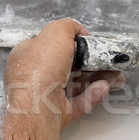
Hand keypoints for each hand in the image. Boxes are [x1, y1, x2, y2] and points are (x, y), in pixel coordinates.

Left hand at [4, 18, 124, 130]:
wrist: (37, 107)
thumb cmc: (40, 69)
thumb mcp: (55, 33)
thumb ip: (68, 27)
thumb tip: (77, 30)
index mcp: (26, 56)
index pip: (46, 44)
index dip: (66, 42)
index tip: (83, 44)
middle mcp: (34, 76)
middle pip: (63, 66)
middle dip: (85, 62)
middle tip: (101, 59)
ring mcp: (45, 96)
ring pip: (74, 84)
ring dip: (95, 77)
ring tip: (111, 72)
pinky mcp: (58, 112)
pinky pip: (79, 102)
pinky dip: (93, 94)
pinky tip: (103, 86)